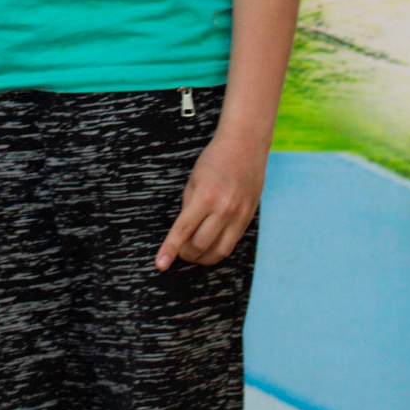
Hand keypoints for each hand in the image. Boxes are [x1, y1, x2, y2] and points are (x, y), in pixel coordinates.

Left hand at [155, 130, 265, 269]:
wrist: (245, 145)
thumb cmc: (215, 160)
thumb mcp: (193, 180)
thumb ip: (188, 207)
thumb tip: (183, 233)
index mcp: (205, 196)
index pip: (183, 230)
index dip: (170, 249)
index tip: (160, 264)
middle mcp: (224, 208)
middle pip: (200, 246)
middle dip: (185, 253)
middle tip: (179, 250)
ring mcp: (239, 214)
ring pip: (218, 252)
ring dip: (202, 257)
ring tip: (193, 252)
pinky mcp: (248, 217)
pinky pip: (231, 243)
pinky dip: (217, 250)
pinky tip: (209, 246)